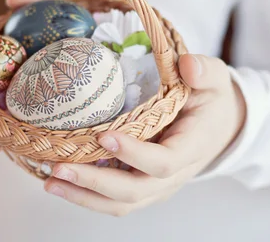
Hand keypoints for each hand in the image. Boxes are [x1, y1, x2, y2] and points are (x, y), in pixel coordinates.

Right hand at [0, 0, 93, 150]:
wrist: (118, 17)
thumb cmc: (83, 0)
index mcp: (17, 40)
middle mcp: (24, 64)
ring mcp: (44, 82)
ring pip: (16, 108)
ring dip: (2, 128)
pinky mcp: (66, 97)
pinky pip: (47, 116)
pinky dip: (36, 132)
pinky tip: (29, 148)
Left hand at [42, 54, 246, 216]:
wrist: (219, 125)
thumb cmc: (212, 99)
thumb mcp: (215, 78)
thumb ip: (204, 70)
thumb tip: (187, 65)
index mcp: (191, 147)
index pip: (164, 162)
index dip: (135, 155)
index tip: (105, 137)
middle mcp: (174, 175)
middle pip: (135, 192)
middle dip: (95, 184)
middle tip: (58, 168)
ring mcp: (157, 184)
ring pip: (121, 203)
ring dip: (84, 196)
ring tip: (50, 181)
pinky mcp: (143, 184)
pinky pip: (114, 198)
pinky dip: (86, 193)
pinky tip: (58, 178)